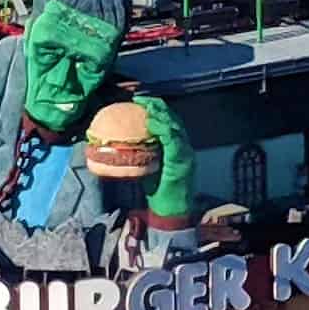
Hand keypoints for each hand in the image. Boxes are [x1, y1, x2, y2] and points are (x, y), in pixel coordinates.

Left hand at [132, 96, 194, 220]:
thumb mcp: (150, 165)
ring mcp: (185, 154)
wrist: (171, 211)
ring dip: (160, 114)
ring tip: (146, 106)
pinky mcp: (182, 162)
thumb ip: (143, 152)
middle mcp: (184, 147)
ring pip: (175, 127)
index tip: (141, 100)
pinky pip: (173, 141)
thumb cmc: (158, 190)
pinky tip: (152, 123)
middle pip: (173, 120)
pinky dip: (163, 130)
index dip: (157, 109)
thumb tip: (124, 141)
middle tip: (141, 98)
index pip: (170, 122)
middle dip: (157, 106)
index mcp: (178, 147)